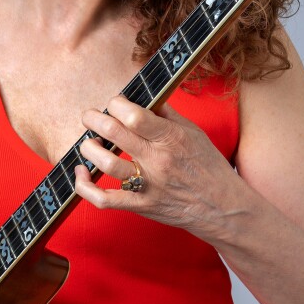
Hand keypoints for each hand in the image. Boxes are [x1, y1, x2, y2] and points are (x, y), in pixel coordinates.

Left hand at [74, 95, 242, 240]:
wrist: (223, 207)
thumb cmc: (208, 166)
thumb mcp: (194, 132)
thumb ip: (167, 114)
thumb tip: (144, 96)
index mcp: (171, 138)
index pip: (134, 114)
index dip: (116, 104)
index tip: (114, 103)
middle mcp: (157, 160)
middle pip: (114, 133)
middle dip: (93, 119)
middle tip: (89, 116)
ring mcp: (147, 184)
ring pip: (105, 164)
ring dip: (89, 148)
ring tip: (88, 142)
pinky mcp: (141, 205)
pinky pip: (104, 200)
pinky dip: (85, 187)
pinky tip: (81, 173)